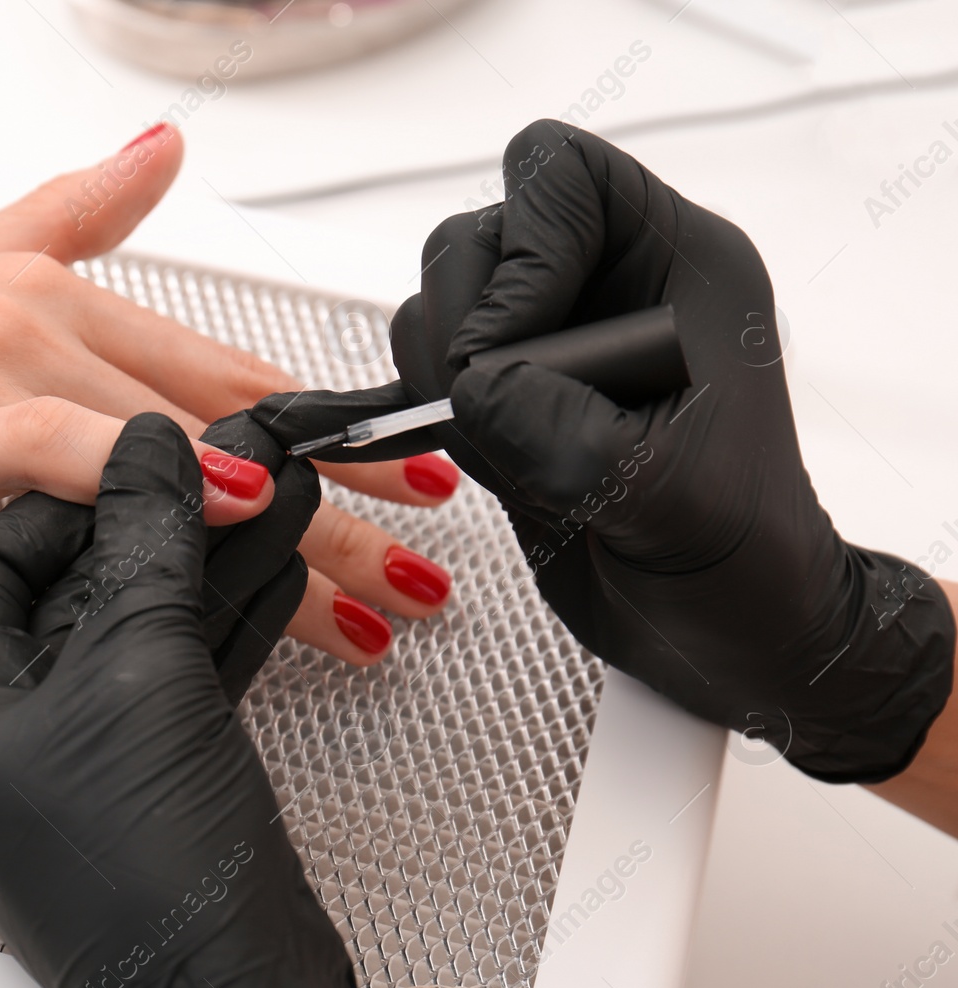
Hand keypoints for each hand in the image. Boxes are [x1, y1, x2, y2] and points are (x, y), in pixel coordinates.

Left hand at [0, 413, 375, 987]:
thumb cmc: (151, 890)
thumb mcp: (140, 679)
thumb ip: (145, 548)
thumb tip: (147, 453)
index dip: (57, 497)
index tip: (126, 459)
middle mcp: (8, 741)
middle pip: (73, 590)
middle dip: (158, 523)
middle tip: (222, 468)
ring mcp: (84, 765)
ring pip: (142, 628)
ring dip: (212, 561)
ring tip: (277, 496)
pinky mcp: (154, 782)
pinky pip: (183, 673)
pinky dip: (232, 617)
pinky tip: (281, 568)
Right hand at [406, 121, 952, 781]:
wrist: (723, 629)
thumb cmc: (740, 559)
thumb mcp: (662, 493)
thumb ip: (558, 424)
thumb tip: (471, 385)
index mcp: (676, 264)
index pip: (561, 176)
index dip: (520, 251)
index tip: (512, 351)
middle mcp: (607, 288)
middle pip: (479, 237)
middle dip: (463, 327)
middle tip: (493, 411)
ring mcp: (551, 342)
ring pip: (438, 305)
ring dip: (445, 381)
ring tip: (513, 456)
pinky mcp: (509, 397)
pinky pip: (428, 370)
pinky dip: (432, 416)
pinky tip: (487, 467)